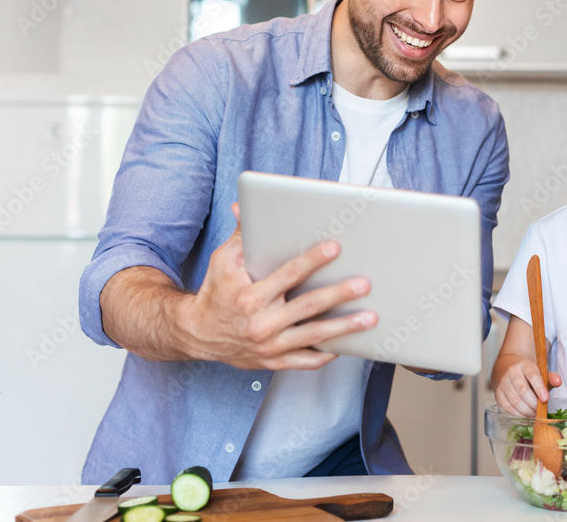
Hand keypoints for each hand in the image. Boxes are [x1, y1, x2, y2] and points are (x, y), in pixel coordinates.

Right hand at [174, 202, 377, 369]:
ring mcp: (269, 346)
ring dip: (344, 328)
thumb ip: (241, 235)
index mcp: (250, 296)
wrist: (197, 334)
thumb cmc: (216, 292)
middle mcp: (261, 323)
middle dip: (339, 294)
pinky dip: (326, 354)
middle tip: (364, 285)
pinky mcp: (273, 362)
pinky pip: (305, 361)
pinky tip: (347, 345)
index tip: (334, 249)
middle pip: (308, 307)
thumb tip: (243, 205)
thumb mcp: (224, 261)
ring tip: (369, 317)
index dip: (312, 260)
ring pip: (314, 337)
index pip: (288, 275)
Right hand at [493, 354, 561, 416]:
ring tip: (534, 414)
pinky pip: (507, 407)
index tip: (546, 399)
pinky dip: (518, 414)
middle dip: (533, 404)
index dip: (539, 388)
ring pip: (515, 400)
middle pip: (523, 390)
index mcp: (524, 364)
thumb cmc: (527, 374)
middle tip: (541, 410)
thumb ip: (550, 377)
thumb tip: (558, 381)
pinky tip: (525, 414)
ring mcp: (503, 382)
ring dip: (526, 411)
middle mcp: (511, 372)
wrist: (506, 368)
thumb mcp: (539, 372)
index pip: (532, 375)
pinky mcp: (497, 393)